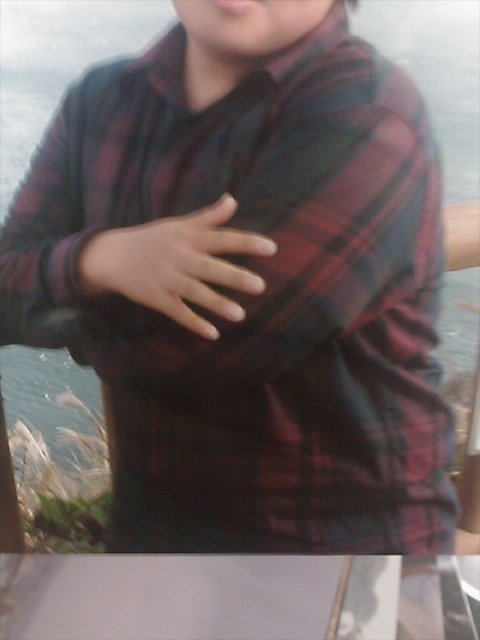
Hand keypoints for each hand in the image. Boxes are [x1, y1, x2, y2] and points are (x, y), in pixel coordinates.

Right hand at [78, 194, 276, 338]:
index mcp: (187, 237)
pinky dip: (194, 323)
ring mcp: (166, 279)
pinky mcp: (156, 298)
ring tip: (240, 315)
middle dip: (234, 277)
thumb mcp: (178, 224)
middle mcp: (179, 257)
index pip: (221, 238)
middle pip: (210, 267)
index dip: (246, 243)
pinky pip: (177, 312)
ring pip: (195, 292)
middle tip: (259, 286)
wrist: (111, 256)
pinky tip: (213, 334)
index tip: (271, 248)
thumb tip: (233, 200)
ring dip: (217, 304)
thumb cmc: (151, 239)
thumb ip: (208, 217)